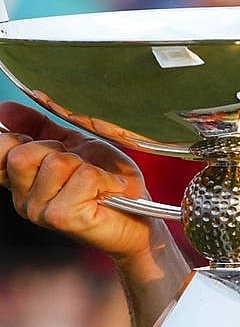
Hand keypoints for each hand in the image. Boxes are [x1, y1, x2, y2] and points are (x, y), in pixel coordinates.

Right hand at [0, 101, 157, 260]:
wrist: (138, 216)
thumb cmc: (108, 181)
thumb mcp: (73, 145)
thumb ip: (39, 128)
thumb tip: (5, 108)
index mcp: (20, 181)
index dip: (16, 138)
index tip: (44, 143)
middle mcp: (22, 199)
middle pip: (22, 154)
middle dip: (58, 149)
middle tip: (78, 165)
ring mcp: (40, 211)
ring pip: (55, 163)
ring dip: (84, 165)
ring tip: (96, 180)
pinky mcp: (63, 218)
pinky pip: (83, 176)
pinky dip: (105, 177)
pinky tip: (110, 189)